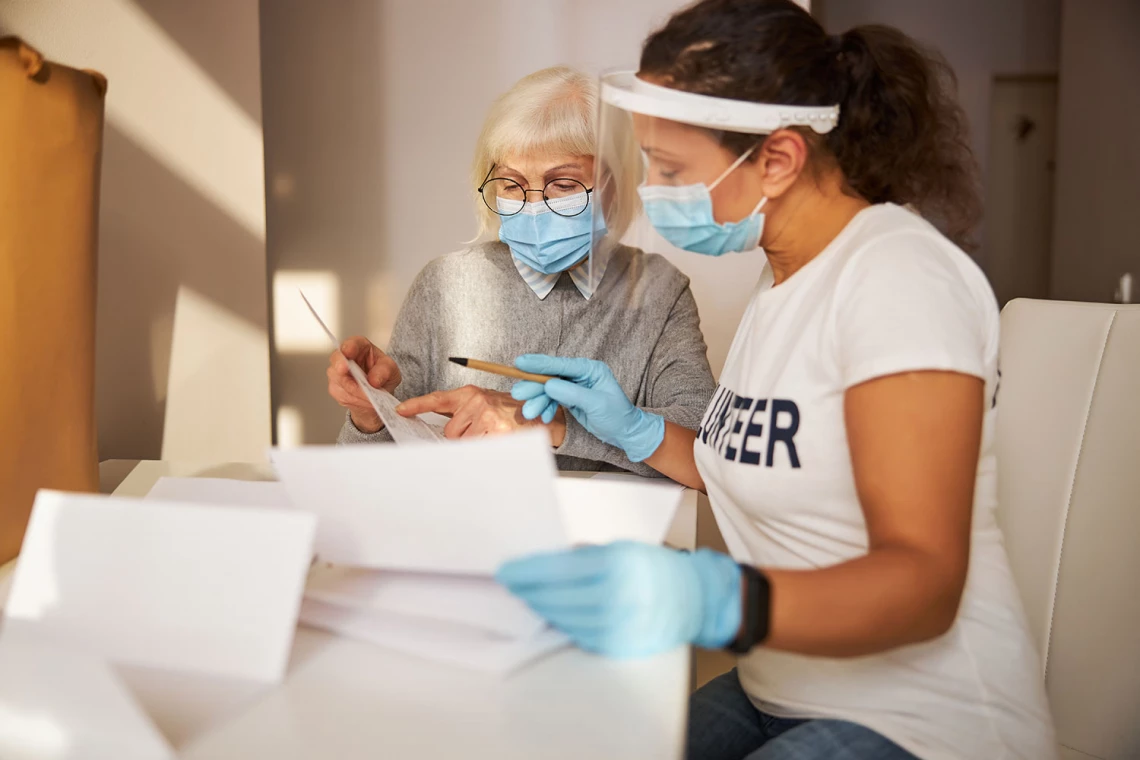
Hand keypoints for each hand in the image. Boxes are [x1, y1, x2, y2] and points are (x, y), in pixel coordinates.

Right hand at [326, 336, 399, 433]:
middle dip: (341, 368)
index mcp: (359, 346)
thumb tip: (373, 379)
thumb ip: (385, 371)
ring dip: (355, 391)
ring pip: (339, 381)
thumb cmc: (382, 375)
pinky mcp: (336, 388)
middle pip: (337, 361)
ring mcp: (337, 373)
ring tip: (370, 397)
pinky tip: (365, 401)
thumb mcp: (391, 369)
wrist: (378, 394)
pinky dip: (355, 400)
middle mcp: (345, 358)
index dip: (348, 347)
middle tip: (347, 374)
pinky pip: (342, 395)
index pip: (351, 343)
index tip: (348, 352)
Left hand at [396, 385, 566, 445]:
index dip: (417, 405)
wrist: (542, 414)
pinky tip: (499, 442)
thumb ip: (463, 414)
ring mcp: (488, 417)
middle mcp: (477, 402)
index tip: (399, 410)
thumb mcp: (485, 404)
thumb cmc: (510, 412)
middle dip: (461, 439)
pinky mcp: (499, 432)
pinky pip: (480, 451)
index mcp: (470, 394)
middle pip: (450, 433)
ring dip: (475, 446)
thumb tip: (442, 433)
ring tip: (493, 436)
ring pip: (464, 444)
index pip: (437, 399)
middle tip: (481, 433)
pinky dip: (486, 452)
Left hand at [496, 542, 742, 657]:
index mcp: (617, 566)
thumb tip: (545, 562)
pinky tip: (553, 614)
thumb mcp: (622, 548)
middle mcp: (617, 598)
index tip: (506, 570)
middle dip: (529, 590)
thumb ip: (584, 556)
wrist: (696, 599)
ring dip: (541, 608)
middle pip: (556, 597)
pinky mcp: (618, 647)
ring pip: (563, 619)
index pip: (558, 570)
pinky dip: (562, 623)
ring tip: (529, 597)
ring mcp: (618, 627)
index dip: (527, 571)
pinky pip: (579, 635)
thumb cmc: (657, 568)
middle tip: (511, 582)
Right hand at [511, 355, 664, 461]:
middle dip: (534, 387)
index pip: (561, 365)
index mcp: (590, 369)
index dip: (539, 364)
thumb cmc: (617, 416)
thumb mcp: (596, 404)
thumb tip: (548, 385)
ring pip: (549, 390)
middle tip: (518, 394)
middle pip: (551, 377)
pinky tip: (544, 417)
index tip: (520, 363)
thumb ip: (572, 394)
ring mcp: (574, 387)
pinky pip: (552, 400)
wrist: (625, 433)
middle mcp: (581, 375)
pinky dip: (546, 408)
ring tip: (529, 413)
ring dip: (537, 401)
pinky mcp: (571, 399)